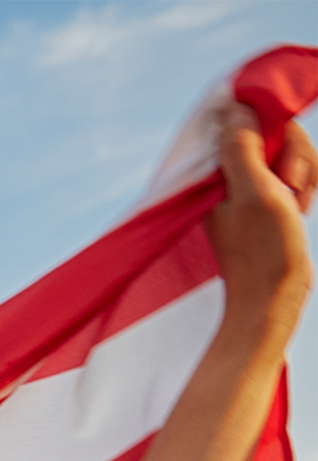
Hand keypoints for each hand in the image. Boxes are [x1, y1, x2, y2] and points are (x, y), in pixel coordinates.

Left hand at [207, 109, 314, 337]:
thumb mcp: (255, 192)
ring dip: (302, 173)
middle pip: (274, 132)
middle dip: (293, 156)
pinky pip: (295, 172)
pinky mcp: (266, 197)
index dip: (274, 129)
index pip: (245, 120)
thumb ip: (241, 149)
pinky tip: (299, 209)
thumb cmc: (263, 249)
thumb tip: (234, 107)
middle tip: (287, 189)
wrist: (273, 296)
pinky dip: (304, 186)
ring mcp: (248, 186)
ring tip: (294, 205)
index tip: (281, 166)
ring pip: (289, 152)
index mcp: (213, 172)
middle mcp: (226, 175)